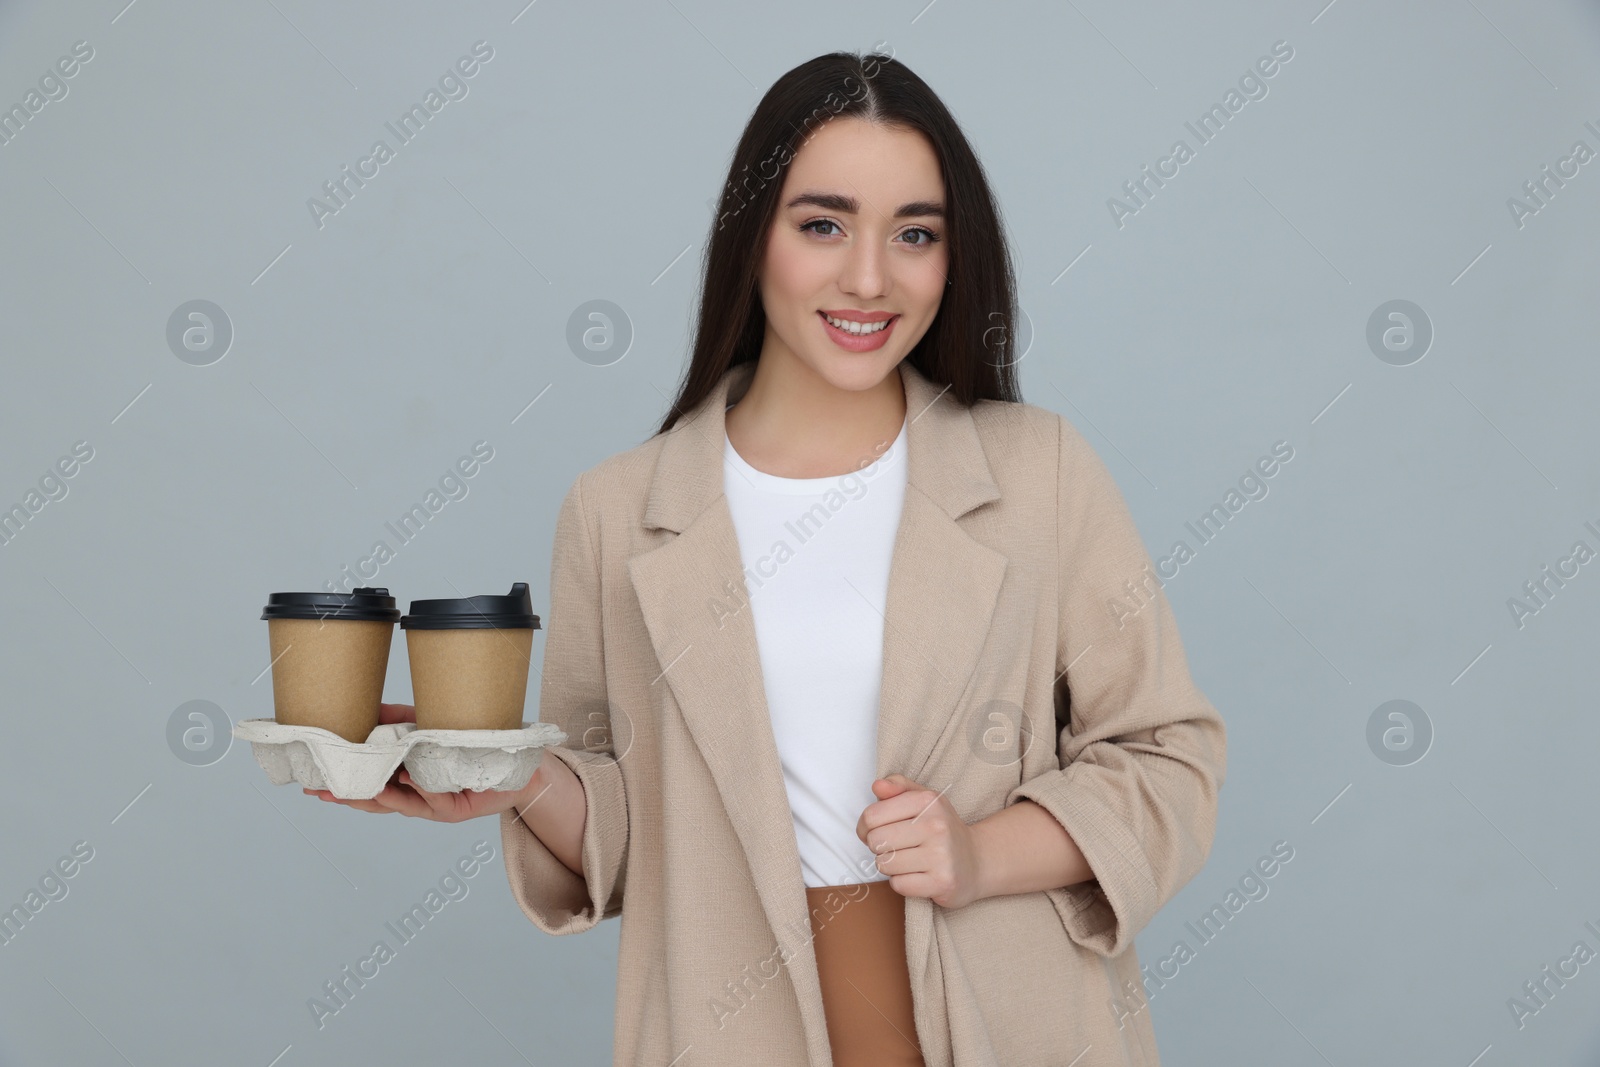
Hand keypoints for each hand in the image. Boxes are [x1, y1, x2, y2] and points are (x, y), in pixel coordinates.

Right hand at [302, 702, 546, 822]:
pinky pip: (435, 799)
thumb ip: (398, 721)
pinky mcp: (458, 808)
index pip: (368, 787)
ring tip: (353, 791)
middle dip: (348, 797)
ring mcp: (435, 806)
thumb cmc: (468, 748)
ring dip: (378, 797)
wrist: (516, 766)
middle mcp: (417, 799)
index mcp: (406, 783)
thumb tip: (366, 709)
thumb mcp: (428, 728)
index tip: (313, 781)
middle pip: (376, 802)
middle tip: (319, 790)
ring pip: (401, 805)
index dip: (342, 786)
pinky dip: (419, 789)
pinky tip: (406, 780)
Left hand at [856, 773, 984, 909]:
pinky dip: (903, 883)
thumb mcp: (924, 799)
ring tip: (908, 861)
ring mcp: (941, 855)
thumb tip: (877, 787)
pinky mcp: (942, 882)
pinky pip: (899, 885)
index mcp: (928, 801)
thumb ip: (898, 786)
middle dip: (880, 848)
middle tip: (896, 848)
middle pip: (876, 841)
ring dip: (891, 867)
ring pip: (885, 865)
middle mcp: (936, 826)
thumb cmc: (941, 828)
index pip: (872, 816)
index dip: (866, 828)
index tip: (877, 832)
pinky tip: (918, 875)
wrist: (976, 861)